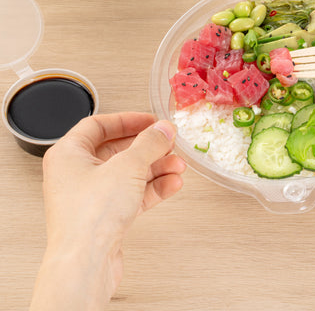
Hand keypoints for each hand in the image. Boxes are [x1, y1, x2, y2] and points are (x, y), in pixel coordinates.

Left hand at [31, 112, 185, 310]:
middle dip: (148, 147)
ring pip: (128, 174)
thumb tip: (163, 130)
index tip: (149, 120)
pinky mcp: (105, 218)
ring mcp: (91, 198)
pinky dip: (153, 188)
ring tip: (177, 165)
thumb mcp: (127, 166)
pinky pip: (132, 195)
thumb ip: (150, 143)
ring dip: (156, 168)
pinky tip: (171, 184)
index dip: (127, 120)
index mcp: (68, 154)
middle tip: (168, 142)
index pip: (98, 125)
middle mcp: (76, 175)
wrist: (85, 263)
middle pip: (117, 150)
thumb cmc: (88, 217)